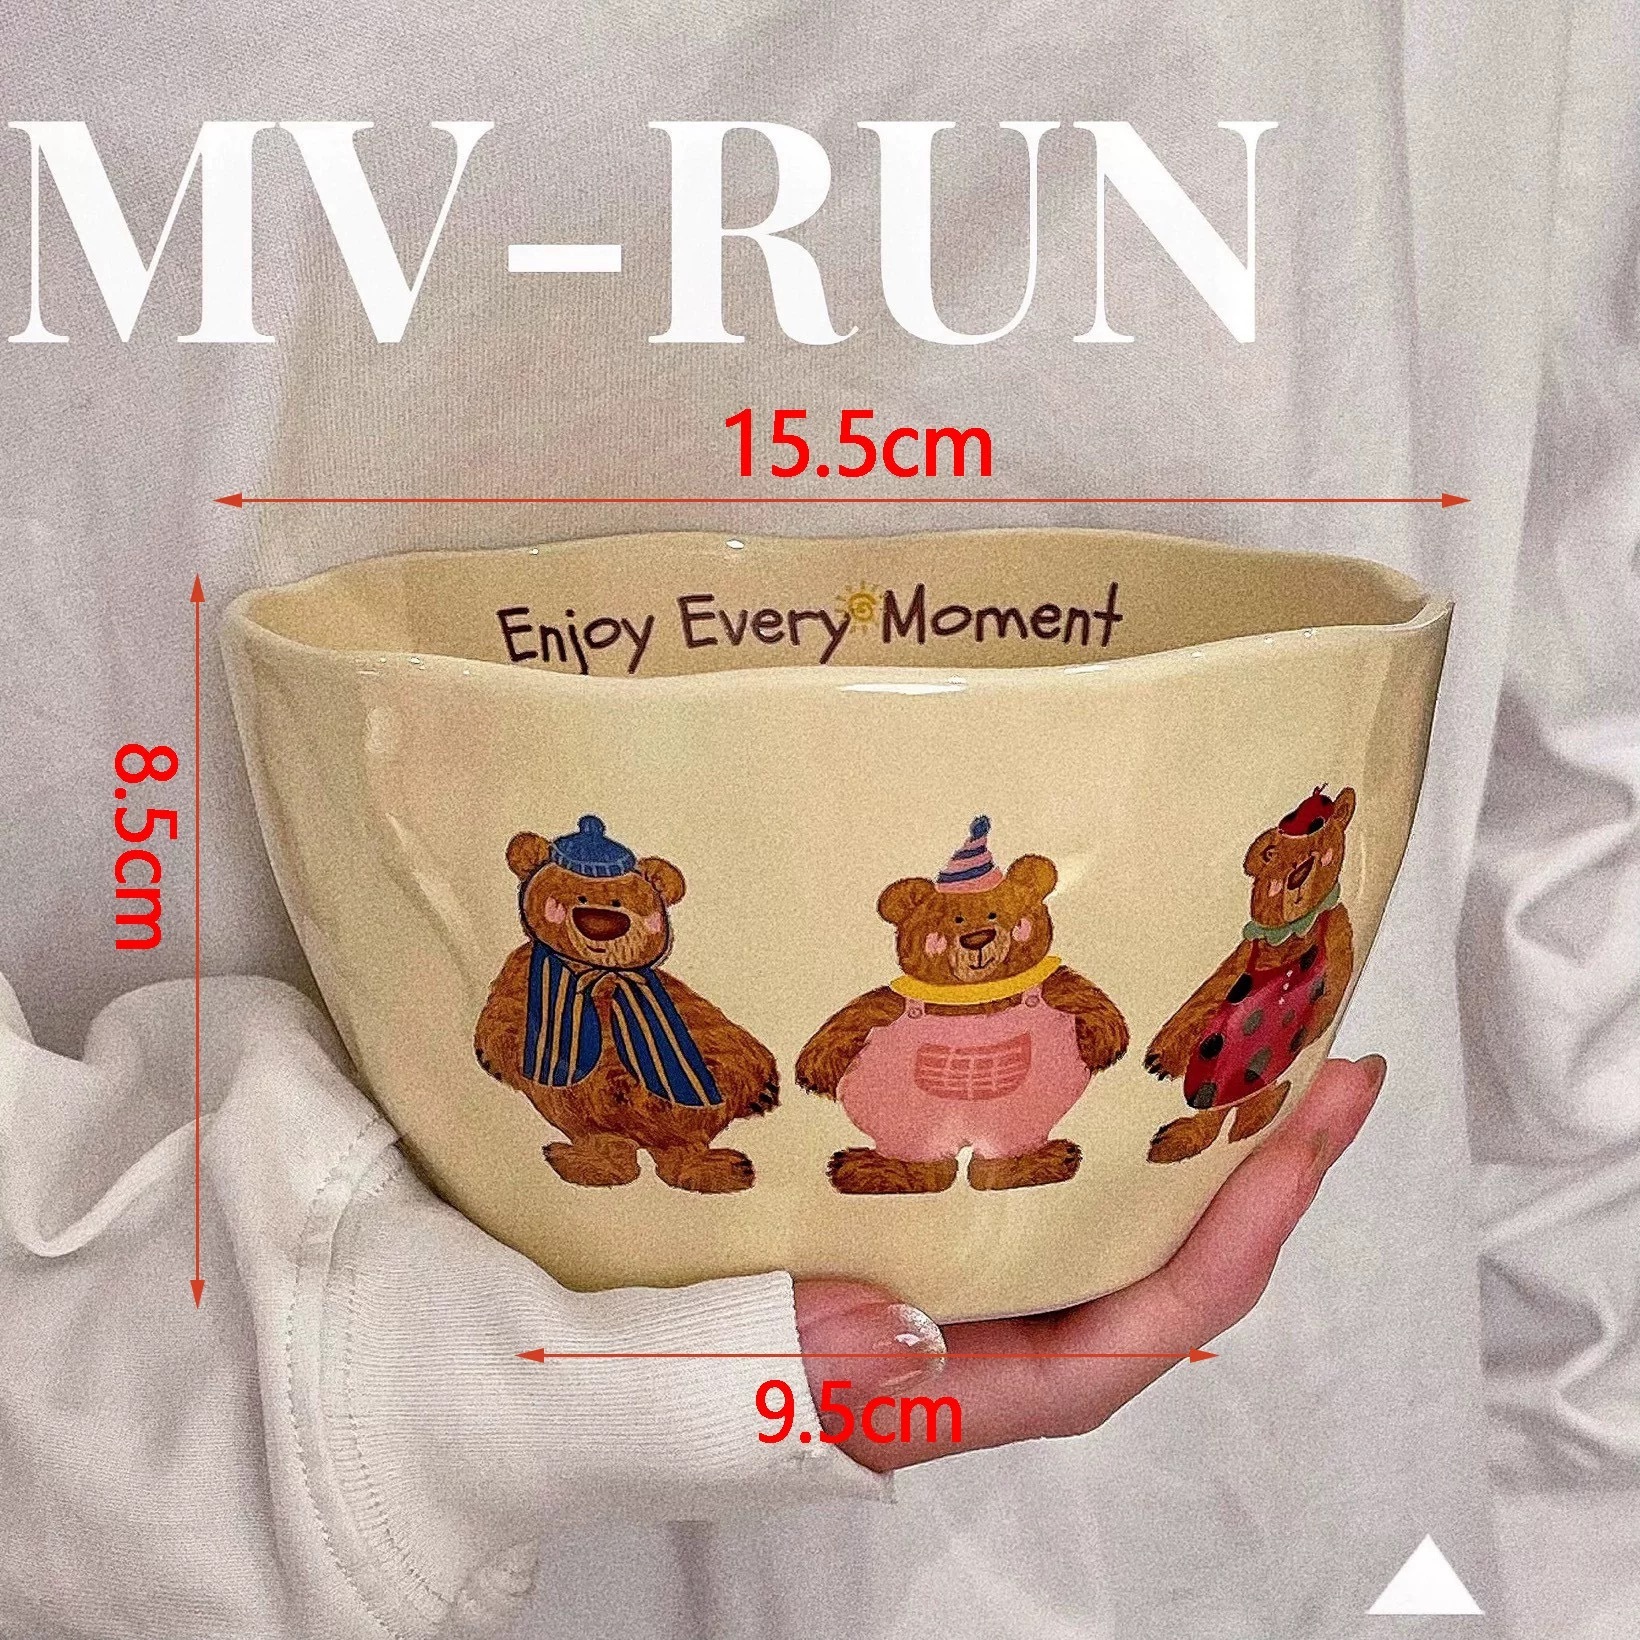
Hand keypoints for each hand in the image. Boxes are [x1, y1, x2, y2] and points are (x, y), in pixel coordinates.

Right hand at [793, 1054, 1384, 1471]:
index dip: (1260, 1215)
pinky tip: (1148, 1054)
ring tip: (1268, 1042)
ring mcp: (1039, 1264)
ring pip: (1158, 1201)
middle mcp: (1063, 1316)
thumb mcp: (843, 1382)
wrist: (733, 1359)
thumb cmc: (786, 1379)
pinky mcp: (1002, 1220)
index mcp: (1046, 1368)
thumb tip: (932, 1328)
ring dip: (1220, 1129)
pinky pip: (1098, 1170)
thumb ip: (884, 1364)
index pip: (1184, 1298)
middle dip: (1273, 1154)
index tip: (1314, 1126)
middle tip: (1331, 1063)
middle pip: (1200, 1240)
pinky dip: (1142, 1120)